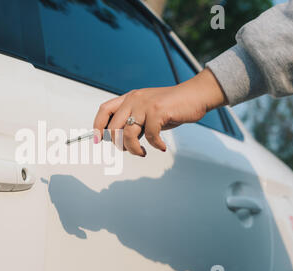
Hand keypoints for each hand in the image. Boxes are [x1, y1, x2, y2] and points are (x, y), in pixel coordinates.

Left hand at [93, 68, 226, 156]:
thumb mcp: (147, 112)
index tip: (97, 140)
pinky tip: (161, 147)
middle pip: (113, 127)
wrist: (195, 95)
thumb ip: (134, 122)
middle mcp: (134, 99)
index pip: (104, 110)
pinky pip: (149, 135)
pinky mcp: (158, 111)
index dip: (97, 125)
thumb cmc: (171, 107)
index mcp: (129, 98)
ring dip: (133, 149)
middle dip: (119, 144)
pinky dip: (154, 145)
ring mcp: (145, 104)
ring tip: (141, 152)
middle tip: (130, 150)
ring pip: (128, 134)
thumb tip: (119, 140)